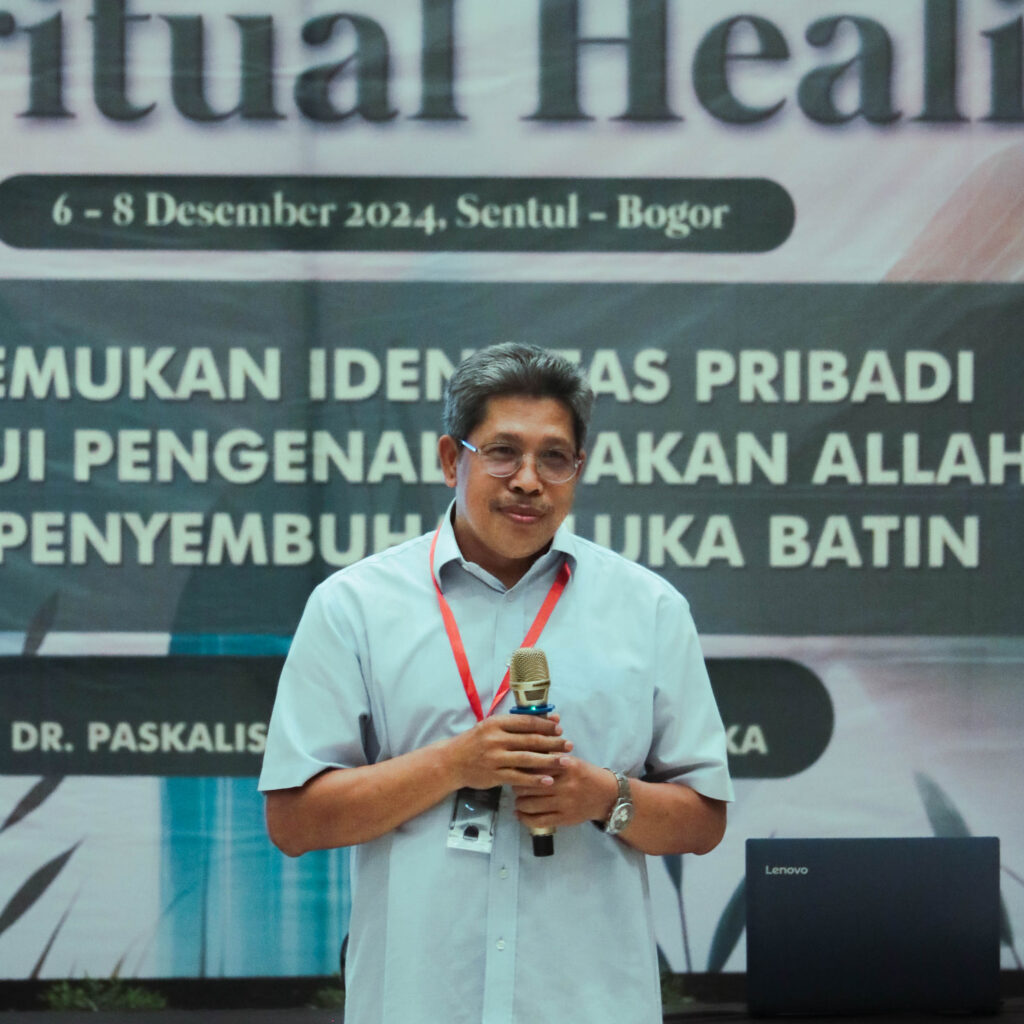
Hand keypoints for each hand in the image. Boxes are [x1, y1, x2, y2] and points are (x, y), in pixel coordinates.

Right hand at [446, 713, 571, 790]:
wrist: (452, 761)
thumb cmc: (476, 742)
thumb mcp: (491, 727)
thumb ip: (515, 725)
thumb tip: (545, 720)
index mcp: (496, 723)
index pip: (526, 722)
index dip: (545, 725)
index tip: (559, 729)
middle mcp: (495, 739)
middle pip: (530, 740)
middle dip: (553, 743)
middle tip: (569, 745)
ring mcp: (495, 757)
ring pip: (527, 758)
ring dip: (549, 760)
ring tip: (565, 762)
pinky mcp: (494, 774)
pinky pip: (519, 777)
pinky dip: (535, 779)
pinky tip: (549, 780)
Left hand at [512, 756, 617, 831]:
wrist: (606, 795)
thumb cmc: (584, 775)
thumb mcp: (570, 761)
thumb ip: (550, 758)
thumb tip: (523, 756)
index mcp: (566, 766)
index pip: (536, 766)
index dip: (521, 768)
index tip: (515, 768)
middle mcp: (565, 785)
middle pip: (530, 785)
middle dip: (517, 786)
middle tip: (514, 784)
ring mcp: (565, 803)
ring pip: (531, 805)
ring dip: (519, 803)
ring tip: (518, 799)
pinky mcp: (565, 818)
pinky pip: (539, 821)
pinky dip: (525, 818)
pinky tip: (520, 814)